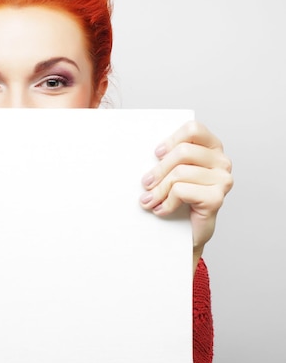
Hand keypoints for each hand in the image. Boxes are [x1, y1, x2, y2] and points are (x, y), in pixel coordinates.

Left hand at [139, 121, 232, 271]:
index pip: (194, 129)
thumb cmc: (179, 199)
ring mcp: (223, 180)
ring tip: (150, 200)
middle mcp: (222, 161)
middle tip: (146, 183)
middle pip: (183, 152)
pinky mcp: (216, 198)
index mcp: (212, 148)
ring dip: (158, 190)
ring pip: (179, 173)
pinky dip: (166, 202)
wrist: (187, 233)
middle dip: (159, 169)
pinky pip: (181, 191)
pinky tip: (162, 209)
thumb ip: (166, 158)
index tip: (156, 154)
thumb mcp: (172, 173)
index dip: (172, 139)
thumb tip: (139, 151)